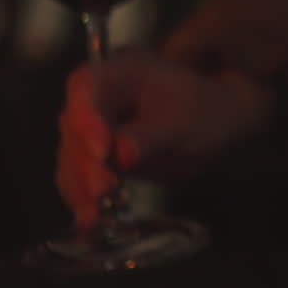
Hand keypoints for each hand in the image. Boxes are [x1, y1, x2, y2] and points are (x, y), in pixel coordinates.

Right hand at [56, 49, 273, 228]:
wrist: (216, 124)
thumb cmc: (204, 112)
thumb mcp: (185, 121)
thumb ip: (151, 136)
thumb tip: (120, 155)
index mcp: (123, 70)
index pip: (86, 85)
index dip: (85, 117)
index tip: (101, 151)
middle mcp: (99, 93)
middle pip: (73, 124)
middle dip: (84, 160)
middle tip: (102, 189)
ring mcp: (93, 123)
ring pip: (71, 153)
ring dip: (79, 184)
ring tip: (95, 213)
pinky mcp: (93, 153)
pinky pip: (78, 173)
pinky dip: (82, 196)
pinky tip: (90, 217)